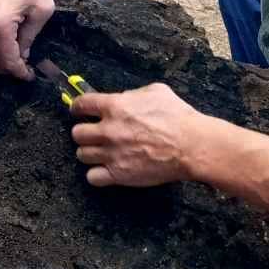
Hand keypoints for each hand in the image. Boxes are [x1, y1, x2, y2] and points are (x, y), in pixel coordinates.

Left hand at [71, 83, 208, 187]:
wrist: (191, 145)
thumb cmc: (178, 117)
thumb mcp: (156, 92)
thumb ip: (133, 93)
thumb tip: (123, 97)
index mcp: (115, 106)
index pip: (81, 104)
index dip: (78, 107)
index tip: (79, 111)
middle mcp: (108, 130)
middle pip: (77, 133)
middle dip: (84, 133)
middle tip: (94, 134)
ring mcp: (111, 154)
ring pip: (81, 155)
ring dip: (90, 153)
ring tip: (101, 153)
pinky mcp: (118, 174)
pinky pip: (92, 177)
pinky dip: (97, 174)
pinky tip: (106, 170)